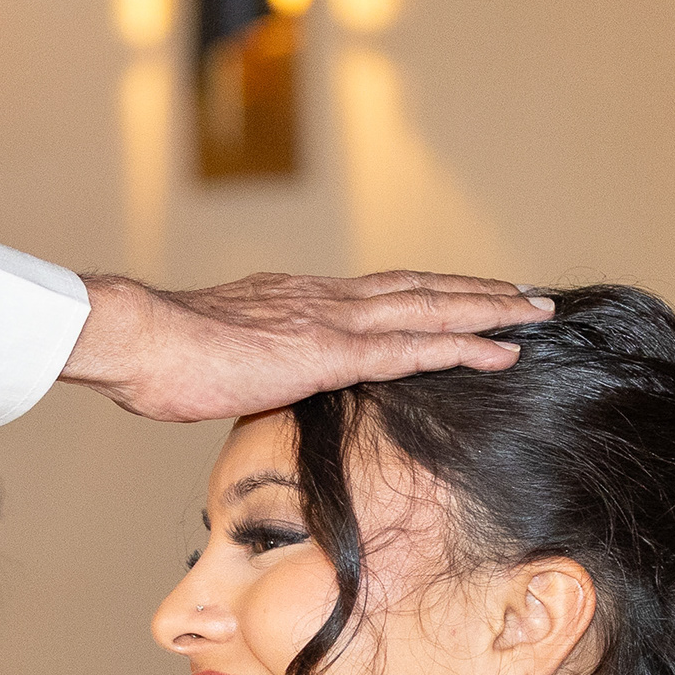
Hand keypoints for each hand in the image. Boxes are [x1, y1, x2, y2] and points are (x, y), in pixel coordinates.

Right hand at [58, 271, 547, 422]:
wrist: (138, 339)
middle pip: (418, 288)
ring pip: (430, 307)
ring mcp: (332, 320)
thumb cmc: (157, 358)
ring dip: (488, 309)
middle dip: (475, 291)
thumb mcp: (214, 362)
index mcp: (297, 301)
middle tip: (526, 293)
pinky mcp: (332, 351)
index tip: (463, 295)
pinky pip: (413, 347)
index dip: (427, 293)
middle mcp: (324, 299)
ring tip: (535, 311)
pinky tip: (501, 351)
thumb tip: (249, 386)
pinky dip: (463, 346)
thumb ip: (247, 368)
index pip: (379, 293)